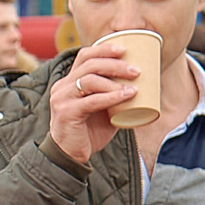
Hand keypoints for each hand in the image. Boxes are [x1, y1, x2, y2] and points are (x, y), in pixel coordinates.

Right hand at [44, 45, 142, 167]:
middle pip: (89, 64)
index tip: (124, 49)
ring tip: (135, 84)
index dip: (104, 49)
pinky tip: (126, 95)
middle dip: (115, 64)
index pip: (84, 56)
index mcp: (69, 82)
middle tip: (136, 70)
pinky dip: (111, 97)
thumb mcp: (102, 110)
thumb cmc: (88, 132)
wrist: (71, 155)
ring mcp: (62, 99)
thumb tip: (142, 86)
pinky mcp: (66, 113)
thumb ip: (113, 97)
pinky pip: (91, 101)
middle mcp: (63, 87)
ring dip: (114, 80)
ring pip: (89, 80)